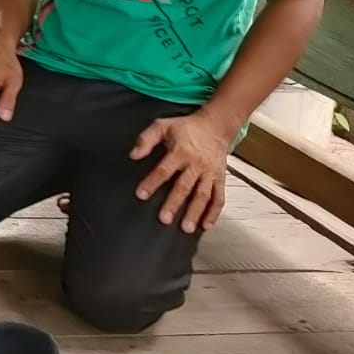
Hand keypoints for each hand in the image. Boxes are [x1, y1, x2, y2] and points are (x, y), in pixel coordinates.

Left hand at [131, 110, 235, 232]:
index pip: (164, 170)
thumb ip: (146, 139)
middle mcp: (196, 164)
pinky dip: (214, 212)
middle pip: (184, 186)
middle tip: (164, 219)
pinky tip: (206, 225)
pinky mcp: (220, 178)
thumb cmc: (186, 127)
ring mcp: (210, 173)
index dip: (152, 182)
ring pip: (203, 195)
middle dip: (174, 203)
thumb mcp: (162, 126)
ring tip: (186, 228)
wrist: (216, 125)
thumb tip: (133, 155)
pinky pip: (219, 197)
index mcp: (181, 151)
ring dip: (195, 212)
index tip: (141, 194)